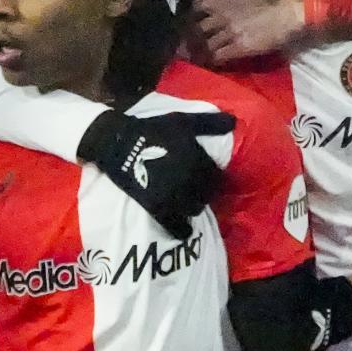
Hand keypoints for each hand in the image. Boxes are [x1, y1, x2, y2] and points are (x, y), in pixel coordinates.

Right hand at [75, 109, 235, 239]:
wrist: (117, 142)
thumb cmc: (151, 129)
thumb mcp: (182, 121)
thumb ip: (209, 123)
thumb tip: (234, 122)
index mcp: (197, 158)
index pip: (217, 176)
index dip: (215, 177)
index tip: (211, 177)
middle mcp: (189, 178)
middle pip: (207, 194)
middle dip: (206, 192)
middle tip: (199, 189)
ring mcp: (173, 194)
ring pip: (194, 209)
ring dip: (194, 206)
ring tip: (188, 202)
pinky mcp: (156, 206)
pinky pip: (175, 223)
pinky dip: (182, 229)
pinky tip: (184, 230)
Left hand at [192, 0, 307, 64]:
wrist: (286, 13)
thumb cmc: (272, 1)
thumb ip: (231, 0)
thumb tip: (224, 3)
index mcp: (224, 2)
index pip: (198, 8)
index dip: (191, 16)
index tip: (189, 23)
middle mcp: (222, 17)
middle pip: (198, 28)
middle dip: (192, 37)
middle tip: (188, 45)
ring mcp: (229, 33)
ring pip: (206, 44)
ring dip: (201, 51)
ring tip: (197, 57)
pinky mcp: (238, 47)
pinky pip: (218, 56)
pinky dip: (213, 60)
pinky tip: (212, 63)